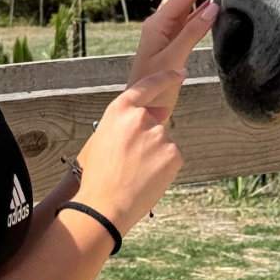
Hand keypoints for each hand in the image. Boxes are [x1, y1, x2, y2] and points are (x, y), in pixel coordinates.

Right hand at [79, 66, 189, 232]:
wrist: (103, 207)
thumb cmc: (98, 176)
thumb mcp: (102, 140)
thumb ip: (128, 122)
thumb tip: (161, 113)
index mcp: (119, 110)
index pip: (147, 86)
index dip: (166, 77)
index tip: (181, 72)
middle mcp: (140, 118)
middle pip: (155, 122)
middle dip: (149, 139)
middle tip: (130, 163)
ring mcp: (159, 135)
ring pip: (163, 142)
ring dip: (155, 155)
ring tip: (135, 174)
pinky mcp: (173, 153)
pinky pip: (172, 157)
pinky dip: (164, 168)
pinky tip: (147, 179)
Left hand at [128, 0, 228, 86]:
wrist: (142, 110)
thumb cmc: (154, 89)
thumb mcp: (173, 61)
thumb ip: (191, 34)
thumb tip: (212, 7)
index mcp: (158, 24)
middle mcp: (160, 23)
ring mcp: (165, 31)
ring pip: (186, 1)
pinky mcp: (172, 41)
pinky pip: (189, 16)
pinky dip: (202, 4)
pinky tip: (213, 1)